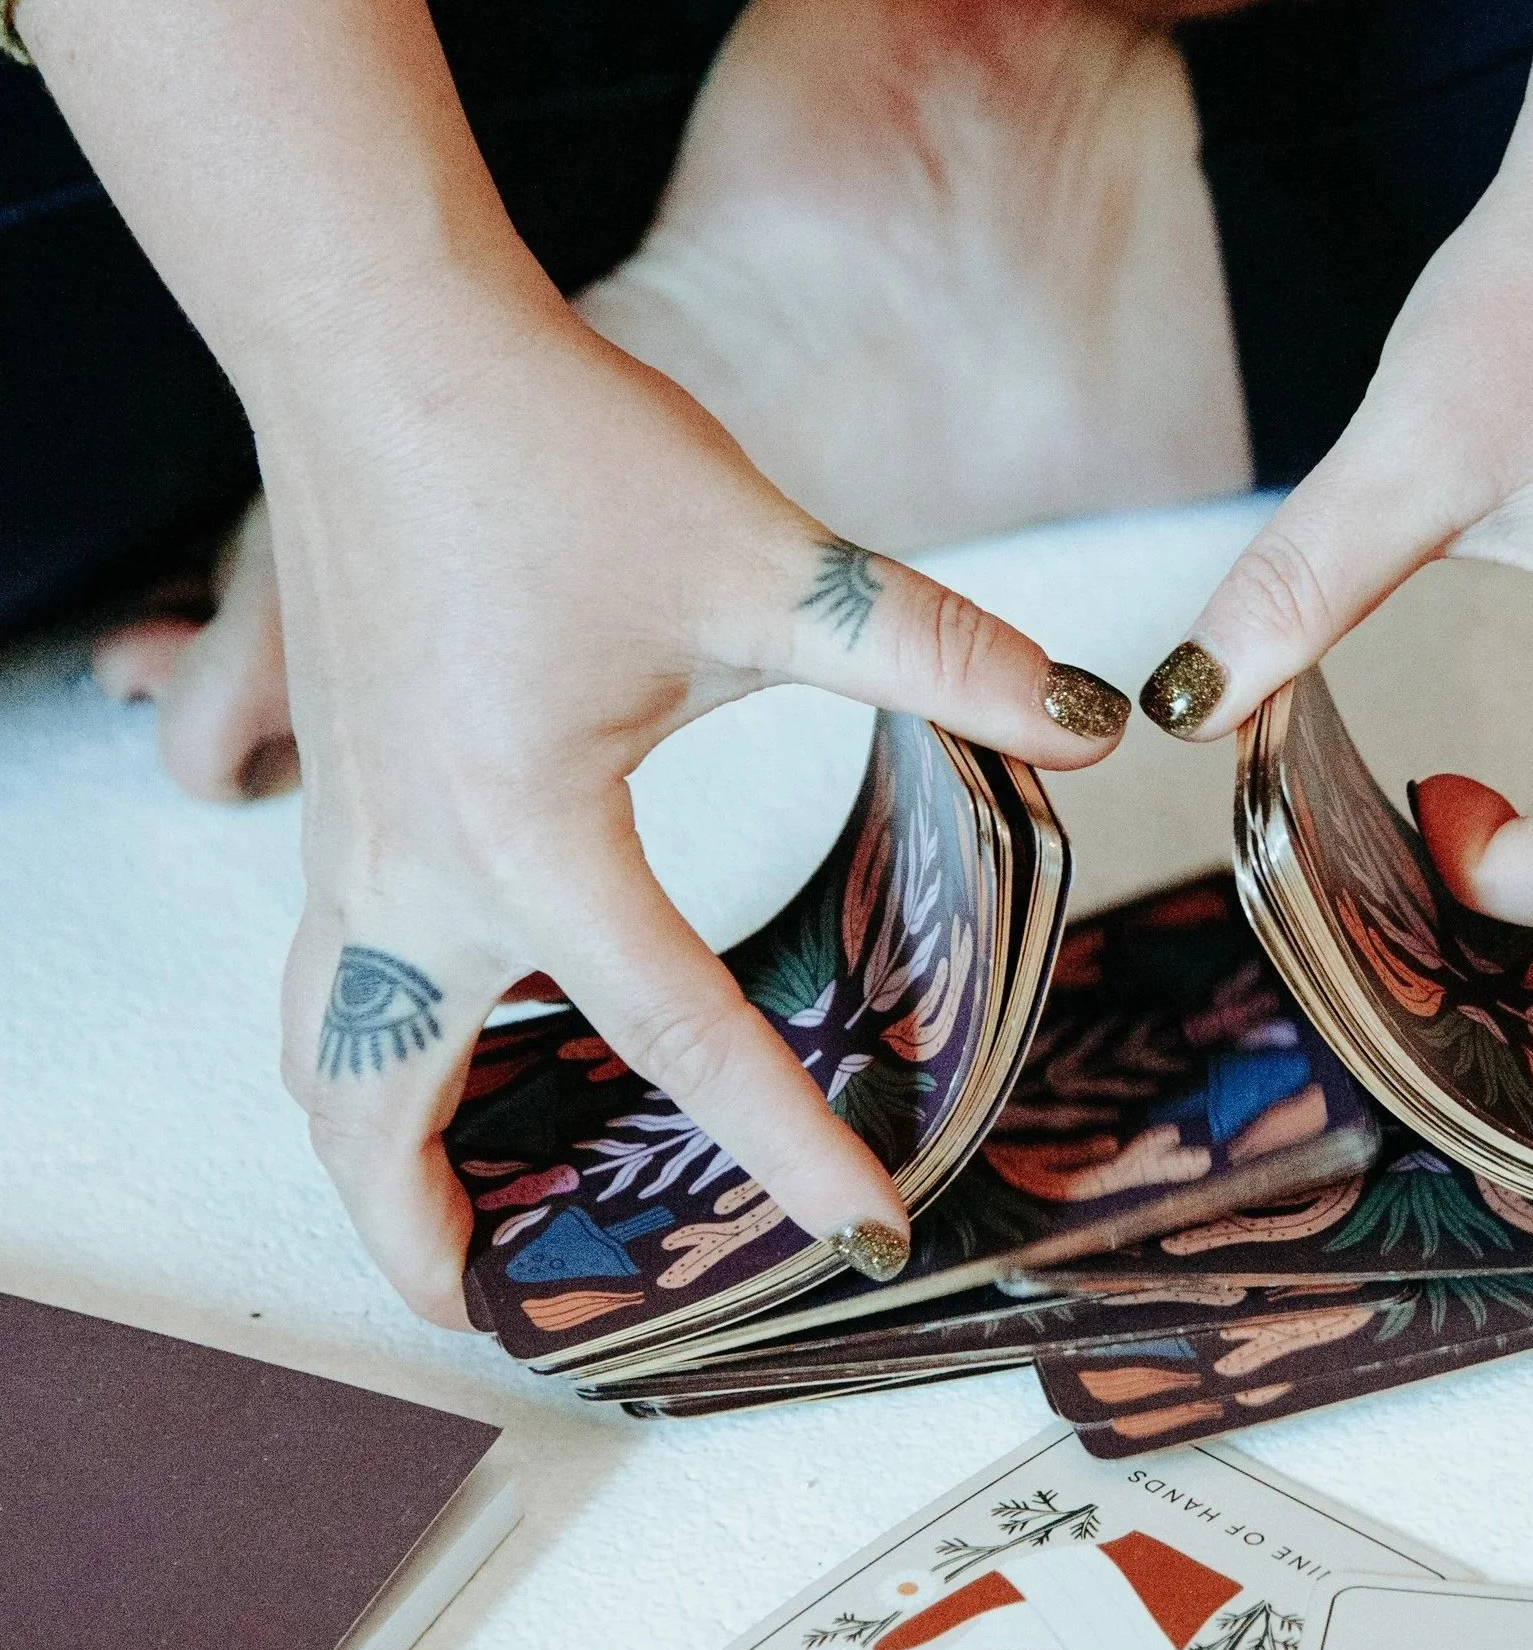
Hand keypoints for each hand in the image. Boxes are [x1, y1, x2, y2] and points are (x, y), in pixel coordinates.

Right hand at [261, 293, 1125, 1321]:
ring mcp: (349, 838)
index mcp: (534, 836)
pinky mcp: (335, 792)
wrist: (380, 340)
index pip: (676, 1034)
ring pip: (321, 1051)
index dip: (783, 1143)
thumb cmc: (551, 446)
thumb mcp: (769, 561)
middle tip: (509, 1310)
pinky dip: (355, 1049)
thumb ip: (938, 653)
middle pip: (385, 1112)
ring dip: (368, 1150)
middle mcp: (413, 869)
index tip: (861, 1226)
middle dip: (430, 1233)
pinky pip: (322, 971)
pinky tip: (430, 1041)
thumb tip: (1094, 713)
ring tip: (436, 1222)